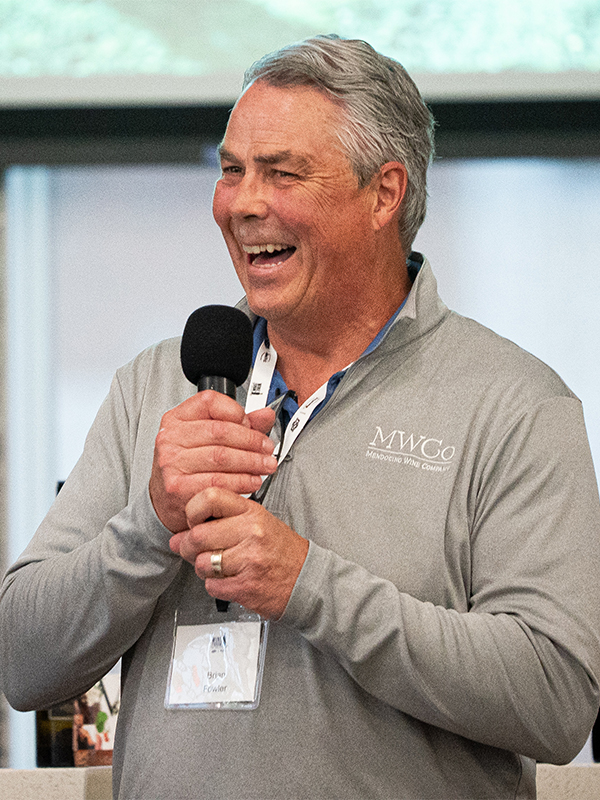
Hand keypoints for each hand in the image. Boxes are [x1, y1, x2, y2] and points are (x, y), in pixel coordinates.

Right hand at [149, 391, 276, 532]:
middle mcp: (170, 437)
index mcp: (177, 418)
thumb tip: (266, 415)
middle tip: (267, 449)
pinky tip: (251, 481)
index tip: (252, 425)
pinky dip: (241, 482)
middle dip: (252, 441)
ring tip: (264, 466)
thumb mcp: (207, 439)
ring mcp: (171, 462)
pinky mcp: (177, 487)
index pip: (210, 402)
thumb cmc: (187, 466)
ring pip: (222, 457)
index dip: (237, 412)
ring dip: (251, 462)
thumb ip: (239, 424)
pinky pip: (217, 481)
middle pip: (220, 431)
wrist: (166, 500)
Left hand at [170, 487, 308, 619]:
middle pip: (198, 535)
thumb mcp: (255, 522)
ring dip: (203, 569)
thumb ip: (218, 523)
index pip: (210, 497)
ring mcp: (249, 560)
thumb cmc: (280, 550)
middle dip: (189, 547)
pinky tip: (229, 578)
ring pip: (202, 563)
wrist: (305, 578)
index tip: (193, 520)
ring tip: (218, 565)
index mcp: (252, 512)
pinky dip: (215, 585)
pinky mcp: (246, 586)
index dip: (193, 511)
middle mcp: (251, 532)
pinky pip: (212, 586)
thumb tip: (178, 537)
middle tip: (196, 549)